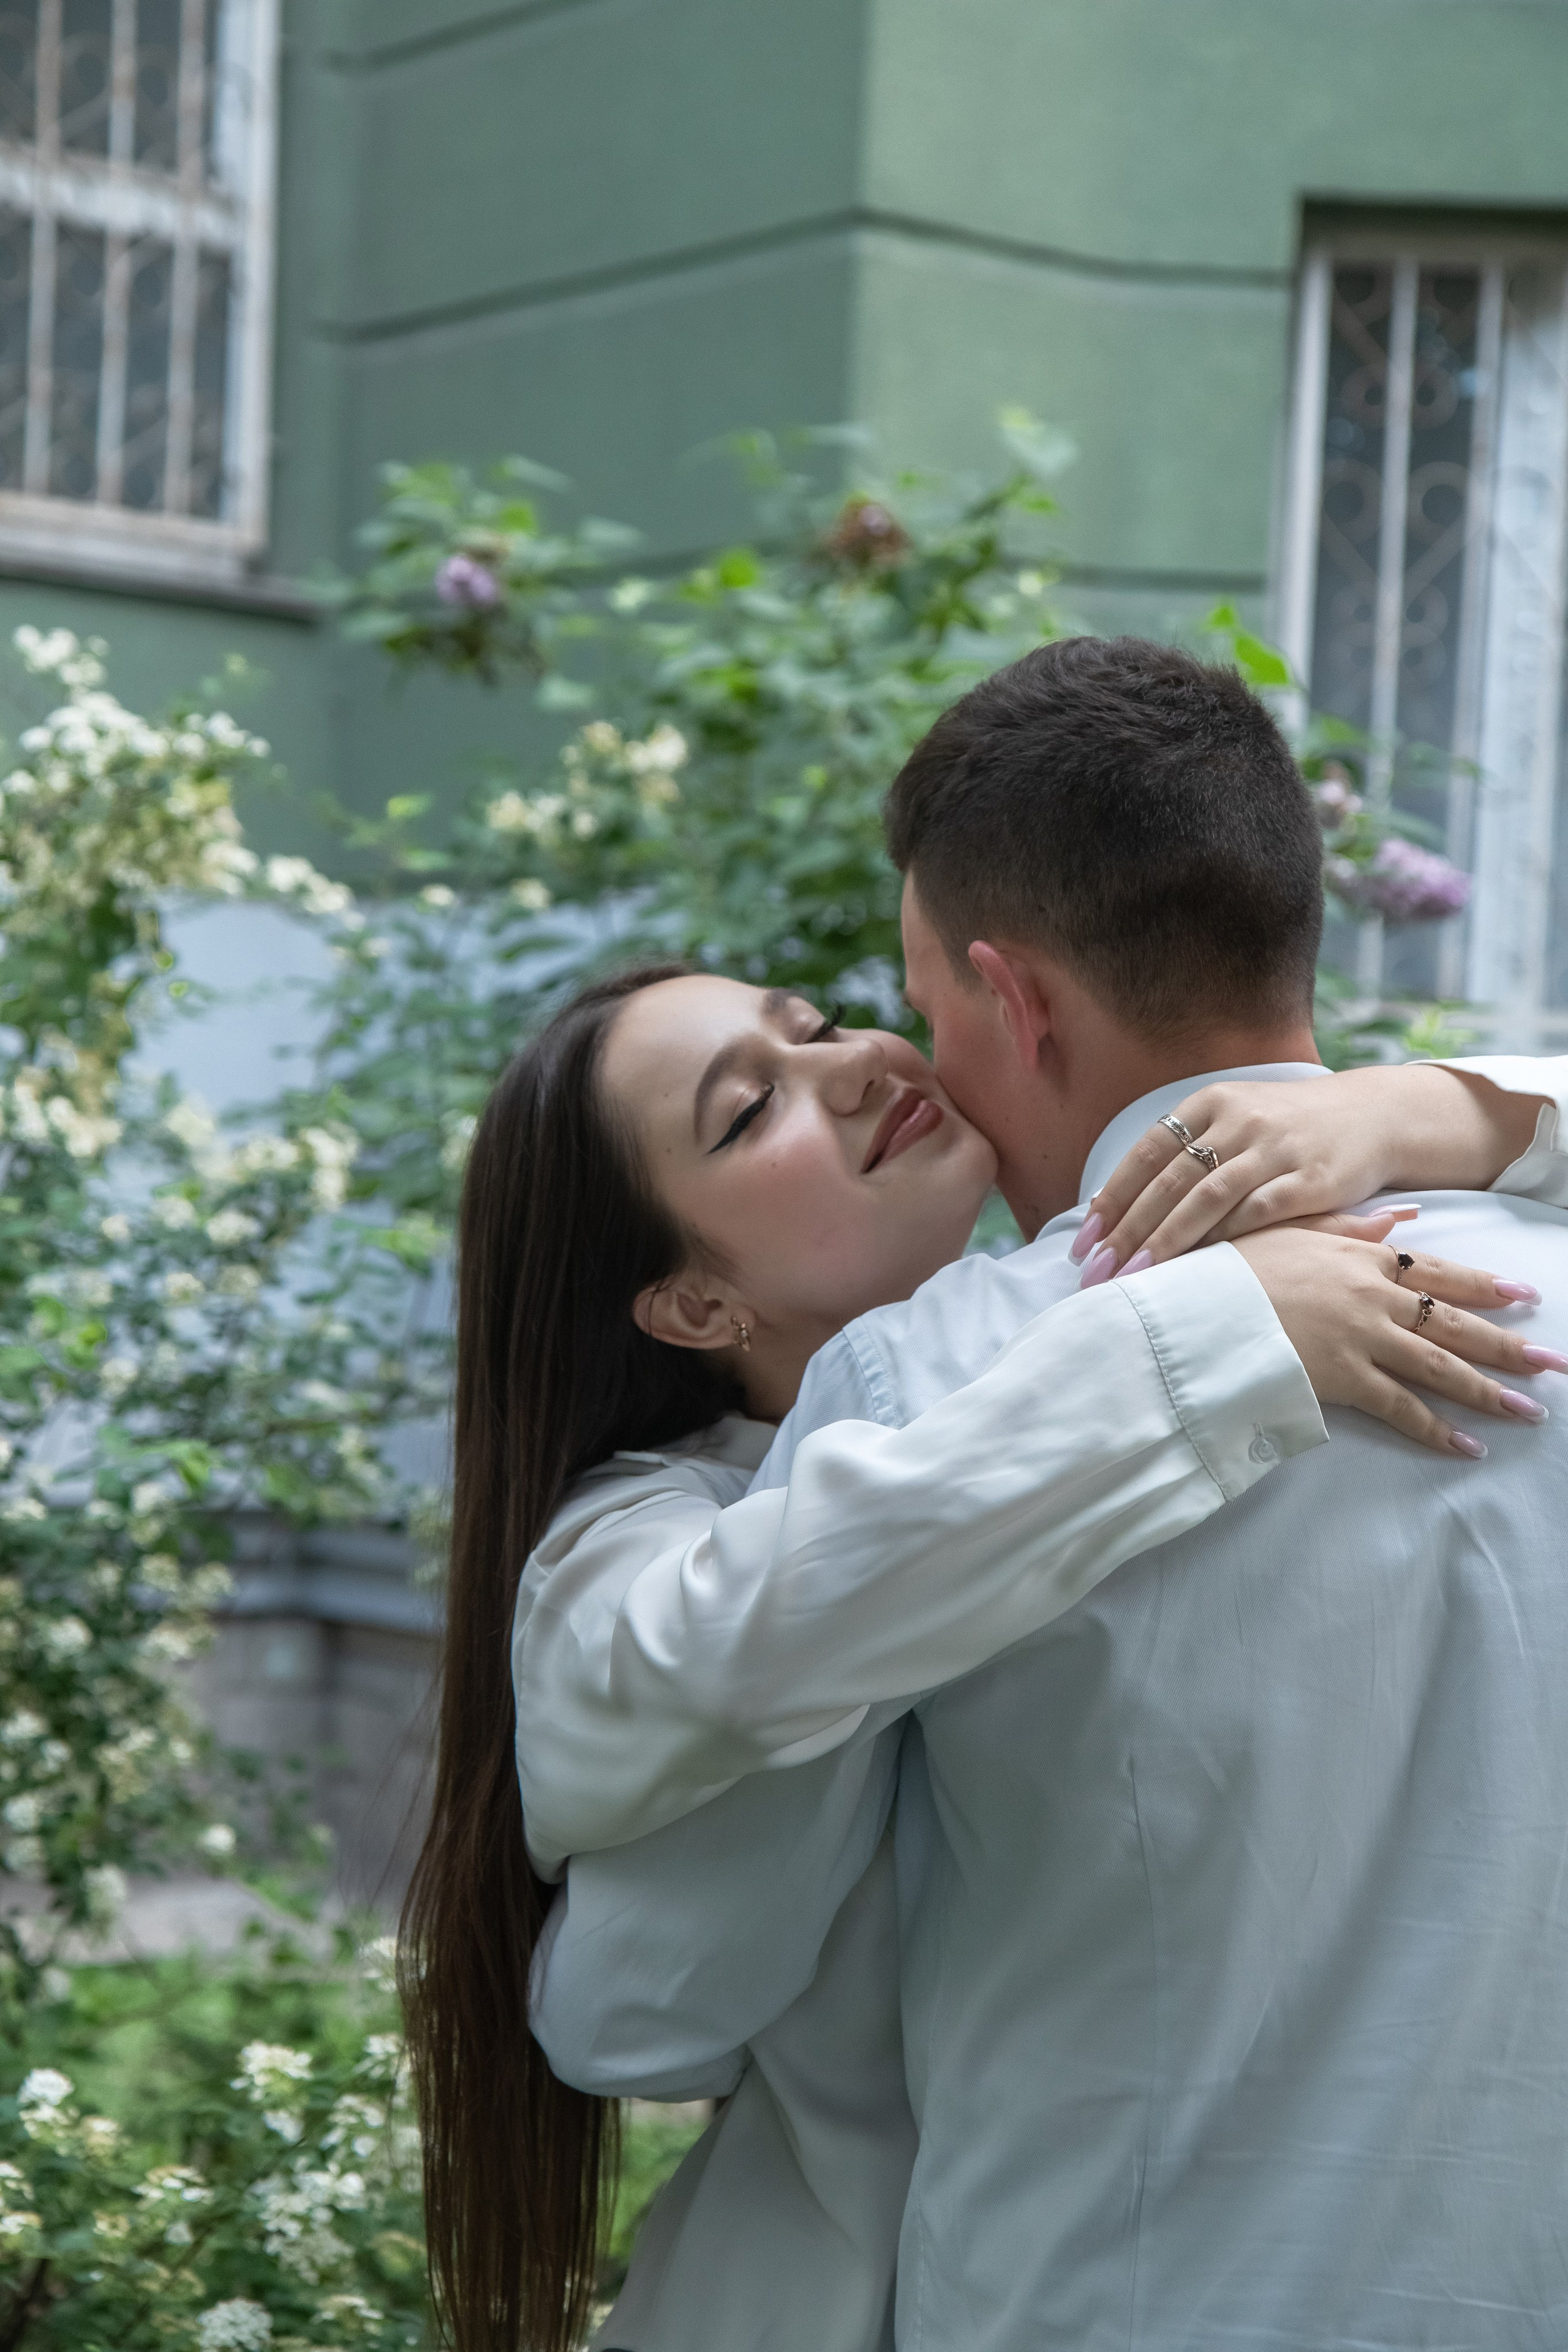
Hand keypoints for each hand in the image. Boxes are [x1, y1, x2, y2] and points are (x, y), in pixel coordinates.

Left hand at [1074, 1065, 1549, 1281]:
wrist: (1373, 1115)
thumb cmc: (1290, 1129)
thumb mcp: (1234, 1123)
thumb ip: (1186, 1157)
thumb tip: (1120, 1207)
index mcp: (1210, 1103)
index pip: (1146, 1154)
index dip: (1111, 1199)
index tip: (1083, 1242)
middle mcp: (1237, 1121)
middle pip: (1167, 1181)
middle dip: (1127, 1230)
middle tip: (1095, 1272)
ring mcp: (1273, 1149)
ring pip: (1205, 1198)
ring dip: (1164, 1241)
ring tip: (1133, 1278)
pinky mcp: (1308, 1178)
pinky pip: (1255, 1213)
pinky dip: (1221, 1241)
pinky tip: (1195, 1269)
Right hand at [1228, 1226, 1564, 1456]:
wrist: (1197, 1303)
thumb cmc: (1231, 1265)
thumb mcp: (1289, 1231)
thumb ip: (1347, 1225)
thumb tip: (1397, 1219)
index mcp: (1361, 1256)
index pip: (1438, 1272)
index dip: (1484, 1285)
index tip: (1524, 1294)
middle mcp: (1374, 1295)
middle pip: (1455, 1323)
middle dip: (1509, 1345)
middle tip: (1553, 1363)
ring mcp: (1364, 1338)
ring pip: (1441, 1367)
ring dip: (1489, 1392)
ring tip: (1530, 1410)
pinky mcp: (1346, 1379)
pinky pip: (1403, 1409)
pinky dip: (1437, 1430)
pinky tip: (1469, 1447)